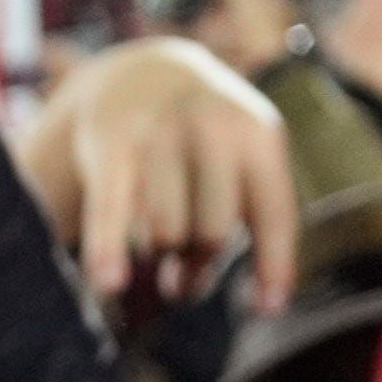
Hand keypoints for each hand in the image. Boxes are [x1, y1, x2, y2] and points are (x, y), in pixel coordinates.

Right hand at [17, 34, 298, 314]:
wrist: (142, 73)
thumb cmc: (201, 139)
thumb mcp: (238, 160)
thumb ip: (241, 220)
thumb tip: (227, 296)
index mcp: (259, 134)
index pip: (273, 212)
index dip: (273, 264)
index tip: (268, 308)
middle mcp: (214, 126)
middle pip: (212, 232)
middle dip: (198, 262)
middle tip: (187, 273)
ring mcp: (160, 133)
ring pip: (162, 233)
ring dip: (158, 257)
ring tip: (158, 251)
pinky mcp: (110, 145)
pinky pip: (110, 211)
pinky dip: (108, 250)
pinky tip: (108, 285)